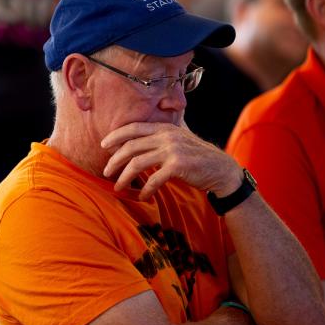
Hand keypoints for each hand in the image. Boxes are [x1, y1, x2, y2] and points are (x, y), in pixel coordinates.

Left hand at [100, 121, 242, 197]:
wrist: (221, 170)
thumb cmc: (196, 157)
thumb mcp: (178, 139)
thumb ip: (161, 137)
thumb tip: (137, 139)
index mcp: (164, 128)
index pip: (134, 128)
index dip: (116, 135)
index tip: (103, 145)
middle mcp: (167, 136)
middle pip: (131, 146)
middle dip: (115, 160)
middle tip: (106, 172)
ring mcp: (172, 150)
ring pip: (137, 163)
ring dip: (124, 177)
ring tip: (118, 187)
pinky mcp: (178, 165)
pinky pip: (154, 179)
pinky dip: (146, 190)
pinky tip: (142, 197)